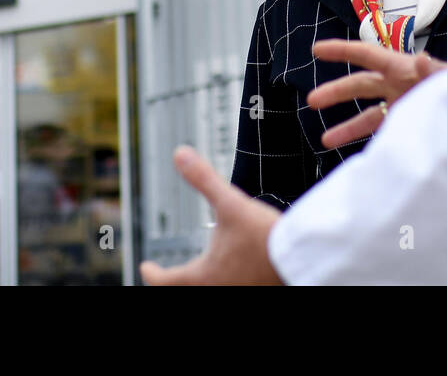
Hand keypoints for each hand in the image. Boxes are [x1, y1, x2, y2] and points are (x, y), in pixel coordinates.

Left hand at [139, 146, 283, 284]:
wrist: (300, 257)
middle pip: (183, 293)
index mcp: (203, 276)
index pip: (164, 282)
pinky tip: (230, 273)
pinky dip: (222, 283)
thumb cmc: (265, 236)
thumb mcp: (231, 203)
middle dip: (173, 284)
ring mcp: (237, 293)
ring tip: (197, 273)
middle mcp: (216, 290)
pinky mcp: (254, 291)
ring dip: (198, 283)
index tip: (146, 266)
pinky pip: (230, 289)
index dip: (152, 273)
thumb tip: (180, 154)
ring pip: (206, 292)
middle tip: (166, 276)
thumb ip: (204, 179)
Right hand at [307, 39, 446, 149]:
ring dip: (346, 126)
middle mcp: (399, 85)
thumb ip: (434, 70)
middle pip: (360, 85)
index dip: (341, 51)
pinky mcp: (410, 125)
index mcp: (404, 68)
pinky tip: (358, 156)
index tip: (317, 49)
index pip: (367, 55)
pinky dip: (369, 142)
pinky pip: (384, 132)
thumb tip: (420, 59)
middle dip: (335, 92)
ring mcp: (403, 105)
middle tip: (311, 100)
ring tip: (324, 140)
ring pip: (368, 115)